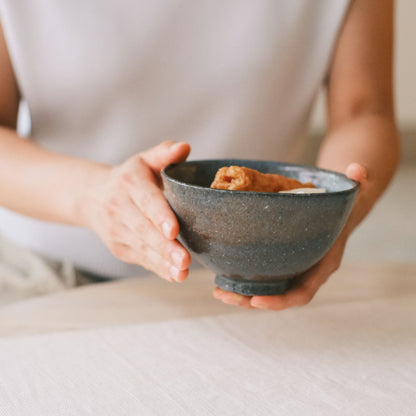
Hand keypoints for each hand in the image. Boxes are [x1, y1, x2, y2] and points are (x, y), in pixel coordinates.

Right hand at [80, 141, 191, 281]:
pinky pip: (140, 259)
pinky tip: (174, 276)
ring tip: (183, 272)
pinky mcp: (120, 248)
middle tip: (185, 260)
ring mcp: (117, 231)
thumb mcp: (144, 160)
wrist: (92, 196)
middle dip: (165, 247)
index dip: (159, 216)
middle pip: (144, 230)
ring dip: (163, 262)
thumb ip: (164, 153)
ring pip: (142, 248)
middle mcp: (119, 208)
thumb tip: (184, 147)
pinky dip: (157, 269)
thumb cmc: (129, 177)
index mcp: (128, 183)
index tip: (173, 230)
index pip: (146, 200)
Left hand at [213, 163, 367, 309]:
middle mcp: (307, 272)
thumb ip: (358, 183)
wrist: (340, 210)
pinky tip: (222, 275)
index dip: (281, 301)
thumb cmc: (345, 204)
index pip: (303, 293)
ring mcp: (293, 268)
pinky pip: (262, 277)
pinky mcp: (282, 261)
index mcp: (323, 264)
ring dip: (242, 294)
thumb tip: (358, 170)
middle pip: (278, 297)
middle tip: (223, 295)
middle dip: (251, 301)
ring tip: (217, 291)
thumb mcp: (353, 193)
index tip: (257, 302)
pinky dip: (243, 279)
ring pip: (267, 290)